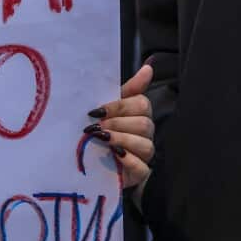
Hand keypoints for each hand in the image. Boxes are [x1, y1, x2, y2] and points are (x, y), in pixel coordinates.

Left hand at [86, 63, 154, 189]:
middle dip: (118, 123)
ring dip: (121, 140)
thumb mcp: (108, 107)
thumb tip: (149, 67)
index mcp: (139, 114)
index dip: (119, 107)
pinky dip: (129, 160)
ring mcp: (144, 154)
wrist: (91, 161)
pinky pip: (142, 167)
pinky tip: (114, 155)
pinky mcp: (140, 174)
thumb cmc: (102, 128)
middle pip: (144, 124)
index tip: (97, 111)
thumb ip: (127, 88)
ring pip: (145, 144)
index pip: (141, 104)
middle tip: (97, 127)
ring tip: (102, 139)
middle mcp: (145, 133)